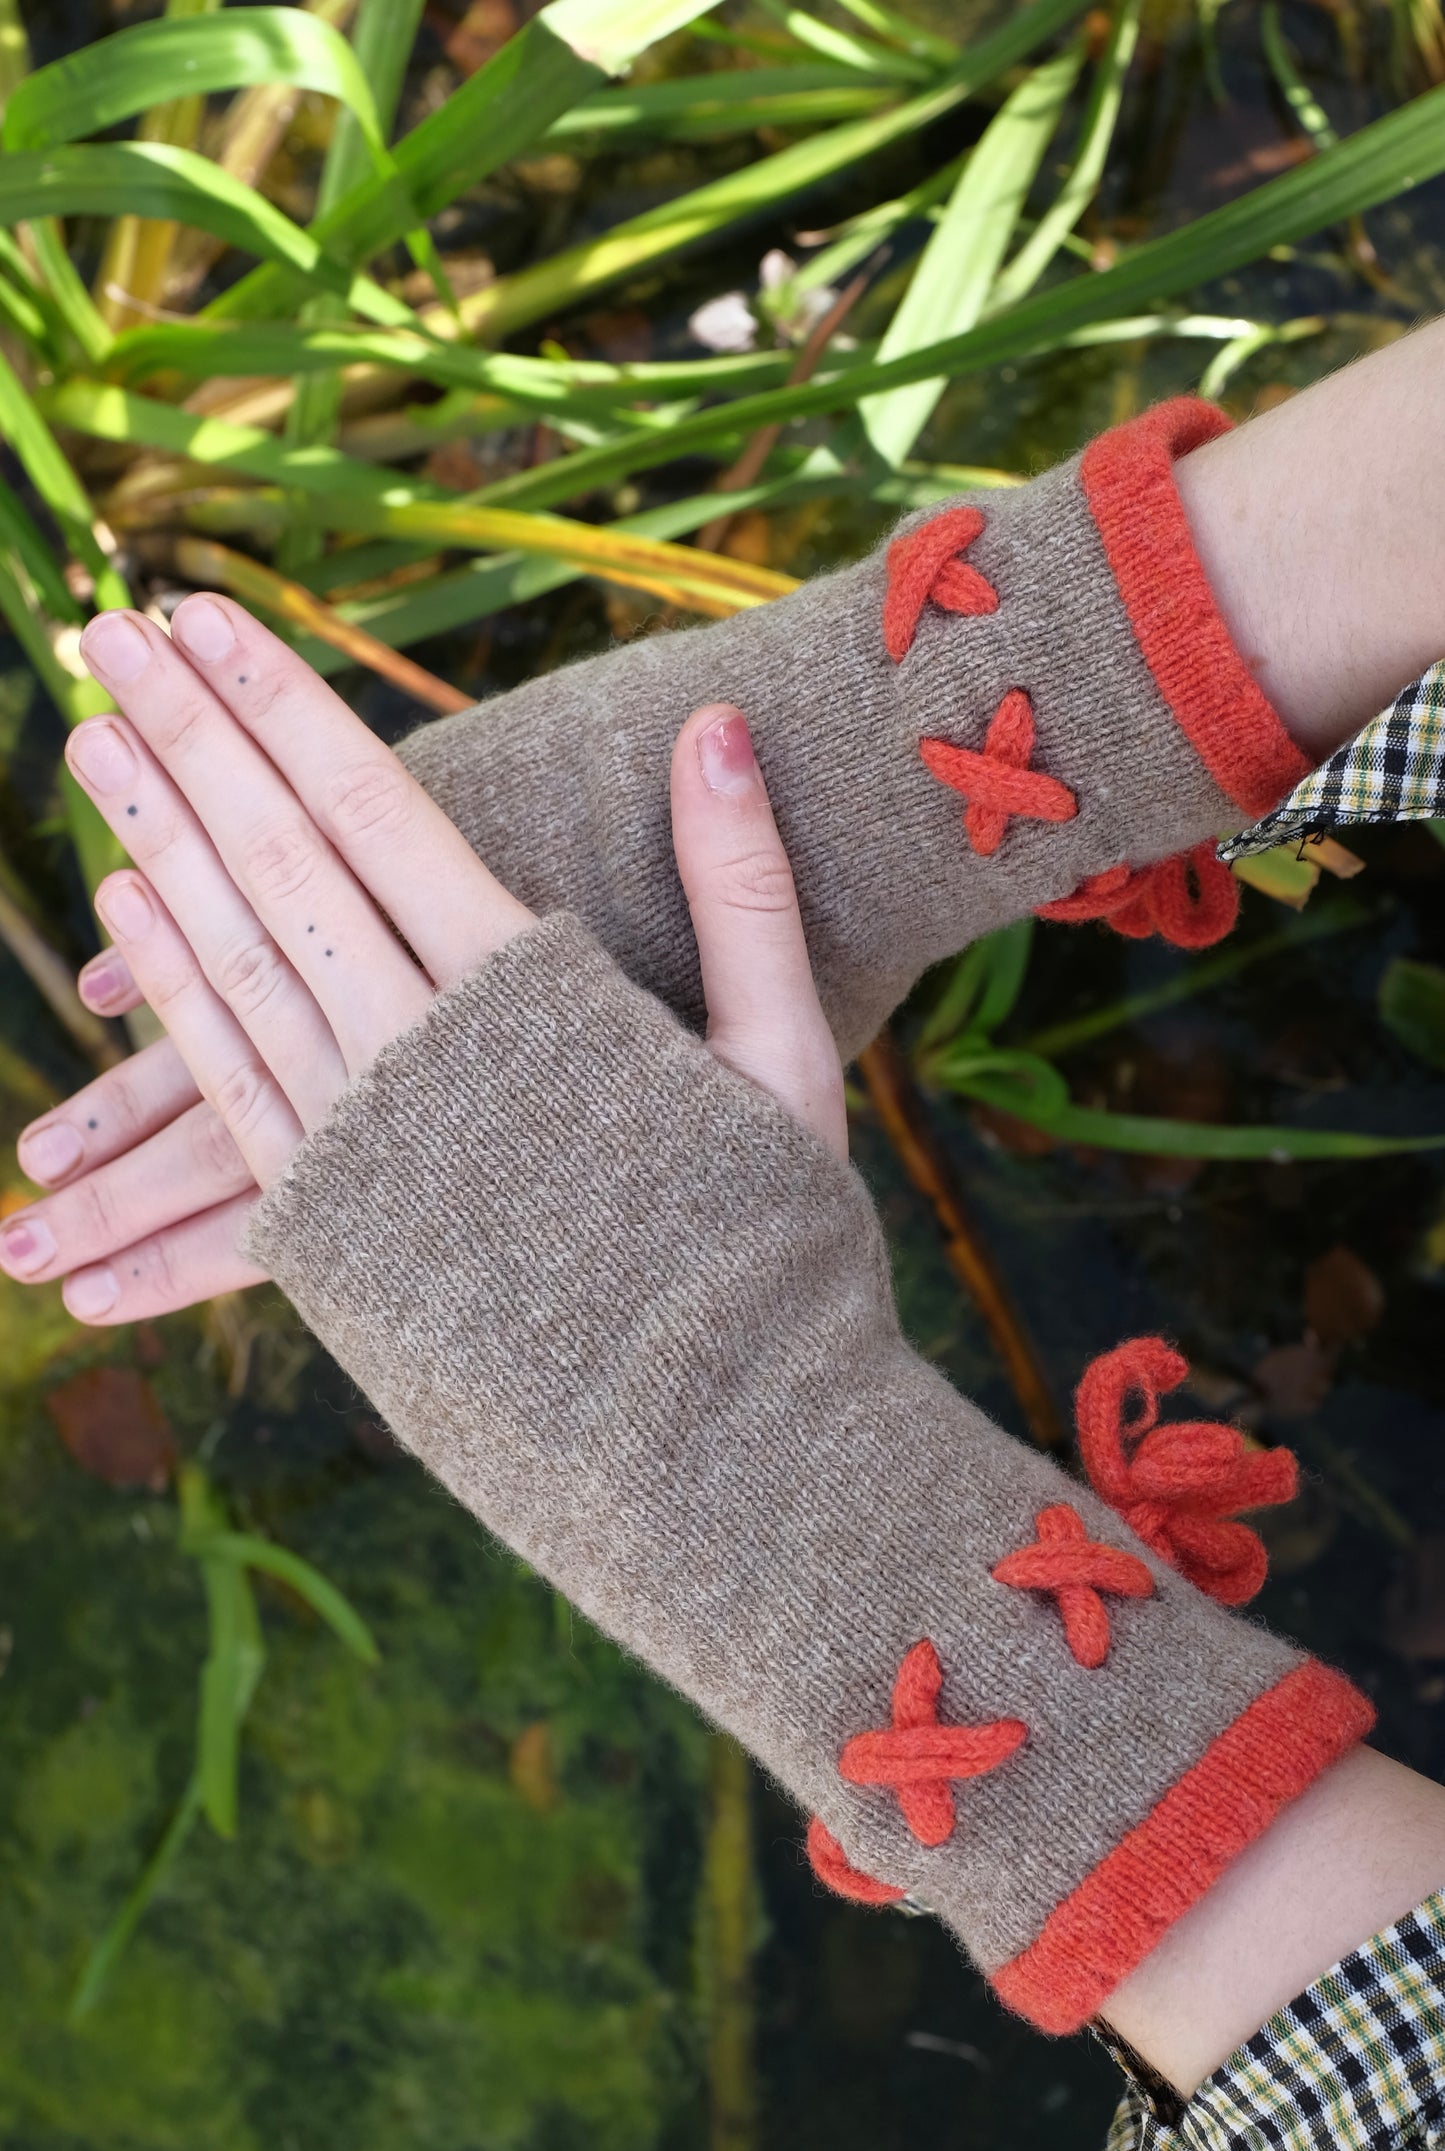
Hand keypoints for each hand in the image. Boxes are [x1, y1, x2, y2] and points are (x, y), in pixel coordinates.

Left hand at [1, 598, 844, 1321]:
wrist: (718, 1445)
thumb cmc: (770, 1244)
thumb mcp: (786, 1055)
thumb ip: (740, 887)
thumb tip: (714, 724)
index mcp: (529, 999)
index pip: (375, 812)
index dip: (284, 707)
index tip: (206, 618)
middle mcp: (420, 1058)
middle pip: (279, 866)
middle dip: (192, 742)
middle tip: (110, 638)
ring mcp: (361, 1146)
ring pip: (229, 967)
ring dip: (153, 845)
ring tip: (91, 741)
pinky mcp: (334, 1229)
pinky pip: (229, 1089)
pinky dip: (169, 997)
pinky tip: (119, 915)